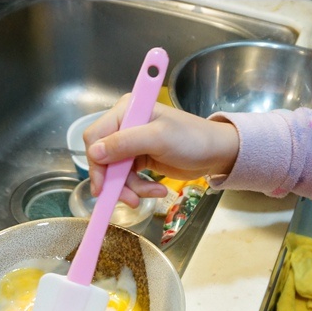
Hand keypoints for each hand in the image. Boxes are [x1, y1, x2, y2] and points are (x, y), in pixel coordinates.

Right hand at [84, 95, 239, 205]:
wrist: (216, 153)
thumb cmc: (192, 140)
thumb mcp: (158, 139)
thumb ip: (125, 144)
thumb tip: (95, 153)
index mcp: (126, 111)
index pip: (96, 137)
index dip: (96, 162)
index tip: (103, 186)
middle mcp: (125, 125)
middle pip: (103, 158)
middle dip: (115, 181)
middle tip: (129, 199)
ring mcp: (132, 143)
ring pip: (115, 172)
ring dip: (130, 188)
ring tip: (152, 194)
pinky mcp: (140, 159)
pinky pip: (128, 178)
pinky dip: (139, 188)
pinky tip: (157, 191)